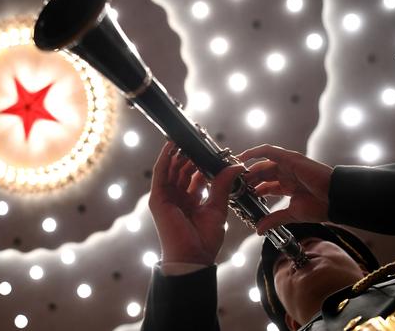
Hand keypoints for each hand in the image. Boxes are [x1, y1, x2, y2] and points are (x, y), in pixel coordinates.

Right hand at [148, 142, 243, 264]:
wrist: (192, 257)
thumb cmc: (204, 240)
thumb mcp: (218, 208)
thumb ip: (223, 186)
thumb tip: (236, 167)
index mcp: (192, 201)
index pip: (196, 176)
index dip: (203, 163)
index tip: (214, 150)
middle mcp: (178, 198)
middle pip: (183, 170)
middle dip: (191, 155)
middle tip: (200, 140)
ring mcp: (166, 198)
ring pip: (171, 169)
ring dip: (178, 153)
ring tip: (187, 137)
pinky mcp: (158, 199)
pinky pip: (160, 173)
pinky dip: (165, 158)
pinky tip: (172, 145)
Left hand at [236, 144, 332, 233]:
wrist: (335, 199)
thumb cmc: (320, 206)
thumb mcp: (291, 214)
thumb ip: (274, 219)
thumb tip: (259, 230)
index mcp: (287, 186)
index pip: (265, 186)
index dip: (252, 190)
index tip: (239, 196)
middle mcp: (286, 174)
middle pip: (261, 174)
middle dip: (248, 180)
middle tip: (234, 186)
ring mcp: (288, 165)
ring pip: (262, 163)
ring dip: (248, 168)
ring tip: (235, 173)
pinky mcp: (290, 158)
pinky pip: (269, 151)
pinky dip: (255, 152)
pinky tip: (242, 157)